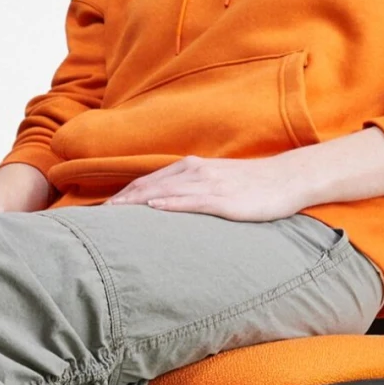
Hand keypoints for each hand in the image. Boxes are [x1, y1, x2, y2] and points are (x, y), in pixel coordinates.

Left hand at [108, 154, 305, 220]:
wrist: (287, 179)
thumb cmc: (252, 185)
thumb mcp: (216, 183)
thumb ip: (191, 191)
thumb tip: (166, 207)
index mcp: (190, 168)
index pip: (147, 181)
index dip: (123, 194)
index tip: (102, 209)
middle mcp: (195, 171)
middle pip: (148, 185)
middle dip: (121, 200)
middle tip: (96, 216)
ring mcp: (209, 184)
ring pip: (163, 191)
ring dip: (136, 202)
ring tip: (112, 214)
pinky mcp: (224, 199)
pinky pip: (191, 200)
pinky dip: (169, 203)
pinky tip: (152, 208)